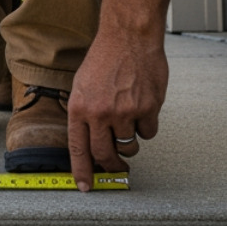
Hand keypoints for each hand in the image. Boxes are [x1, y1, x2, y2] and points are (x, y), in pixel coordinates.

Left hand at [66, 30, 166, 190]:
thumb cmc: (105, 60)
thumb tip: (89, 143)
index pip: (78, 150)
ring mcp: (125, 112)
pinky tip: (143, 107)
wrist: (129, 38)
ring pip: (129, 146)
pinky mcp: (148, 108)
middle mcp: (100, 113)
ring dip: (129, 143)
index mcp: (79, 109)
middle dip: (111, 166)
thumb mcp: (82, 86)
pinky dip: (146, 126)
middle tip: (118, 168)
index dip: (82, 172)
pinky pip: (148, 132)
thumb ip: (84, 115)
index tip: (86, 187)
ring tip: (128, 122)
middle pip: (105, 154)